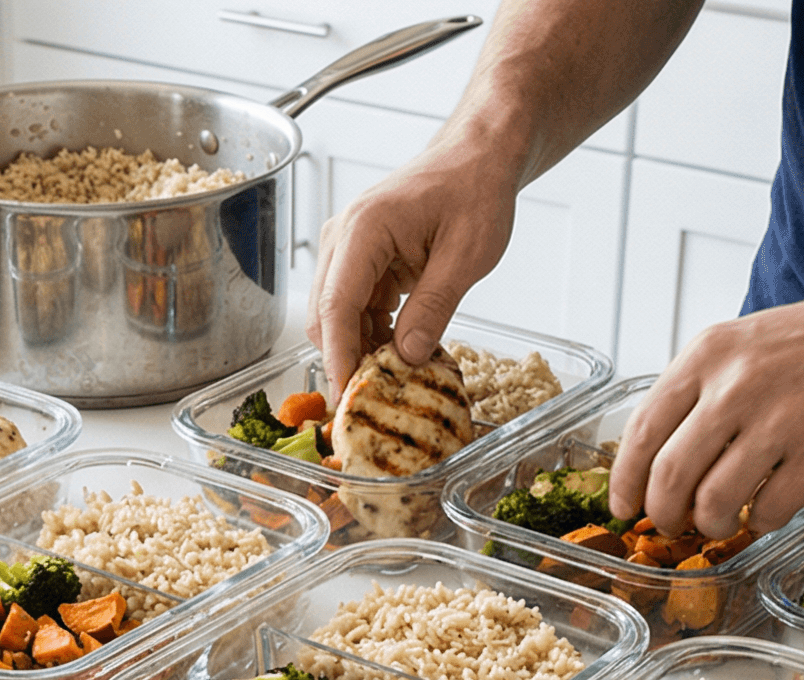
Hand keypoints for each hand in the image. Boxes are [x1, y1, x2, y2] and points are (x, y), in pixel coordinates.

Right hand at [307, 137, 522, 392]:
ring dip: (361, 346)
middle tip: (376, 397)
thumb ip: (434, 306)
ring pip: (337, 315)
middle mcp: (343, 237)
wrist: (477, 158)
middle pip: (325, 314)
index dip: (339, 355)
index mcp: (365, 229)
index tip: (347, 393)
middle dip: (346, 357)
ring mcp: (347, 248)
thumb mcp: (467, 253)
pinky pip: (354, 307)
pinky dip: (372, 331)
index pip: (336, 304)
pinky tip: (400, 348)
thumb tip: (407, 357)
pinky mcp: (359, 260)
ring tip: (397, 374)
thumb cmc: (475, 190)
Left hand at [610, 282, 803, 538]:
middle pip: (669, 478)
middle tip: (672, 524)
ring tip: (722, 520)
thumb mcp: (743, 344)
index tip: (625, 508)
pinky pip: (769, 512)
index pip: (642, 432)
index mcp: (707, 355)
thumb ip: (699, 393)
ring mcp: (780, 422)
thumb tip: (654, 460)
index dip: (625, 481)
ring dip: (710, 525)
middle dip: (663, 515)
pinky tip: (769, 508)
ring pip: (713, 503)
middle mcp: (736, 386)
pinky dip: (761, 522)